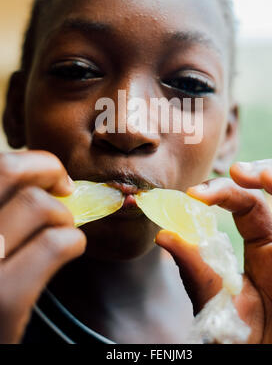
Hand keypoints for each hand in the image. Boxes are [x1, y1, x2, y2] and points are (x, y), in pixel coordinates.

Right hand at [0, 151, 85, 342]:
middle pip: (11, 170)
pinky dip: (73, 240)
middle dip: (51, 173)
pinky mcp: (2, 299)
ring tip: (63, 231)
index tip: (54, 180)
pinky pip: (53, 244)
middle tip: (66, 192)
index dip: (34, 163)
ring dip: (64, 215)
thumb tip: (50, 179)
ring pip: (37, 204)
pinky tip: (71, 249)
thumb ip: (9, 211)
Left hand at [156, 159, 271, 343]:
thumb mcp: (217, 305)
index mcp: (262, 253)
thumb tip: (164, 235)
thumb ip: (197, 272)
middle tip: (238, 171)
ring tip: (267, 176)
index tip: (194, 193)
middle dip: (265, 173)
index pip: (246, 206)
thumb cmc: (243, 341)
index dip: (223, 192)